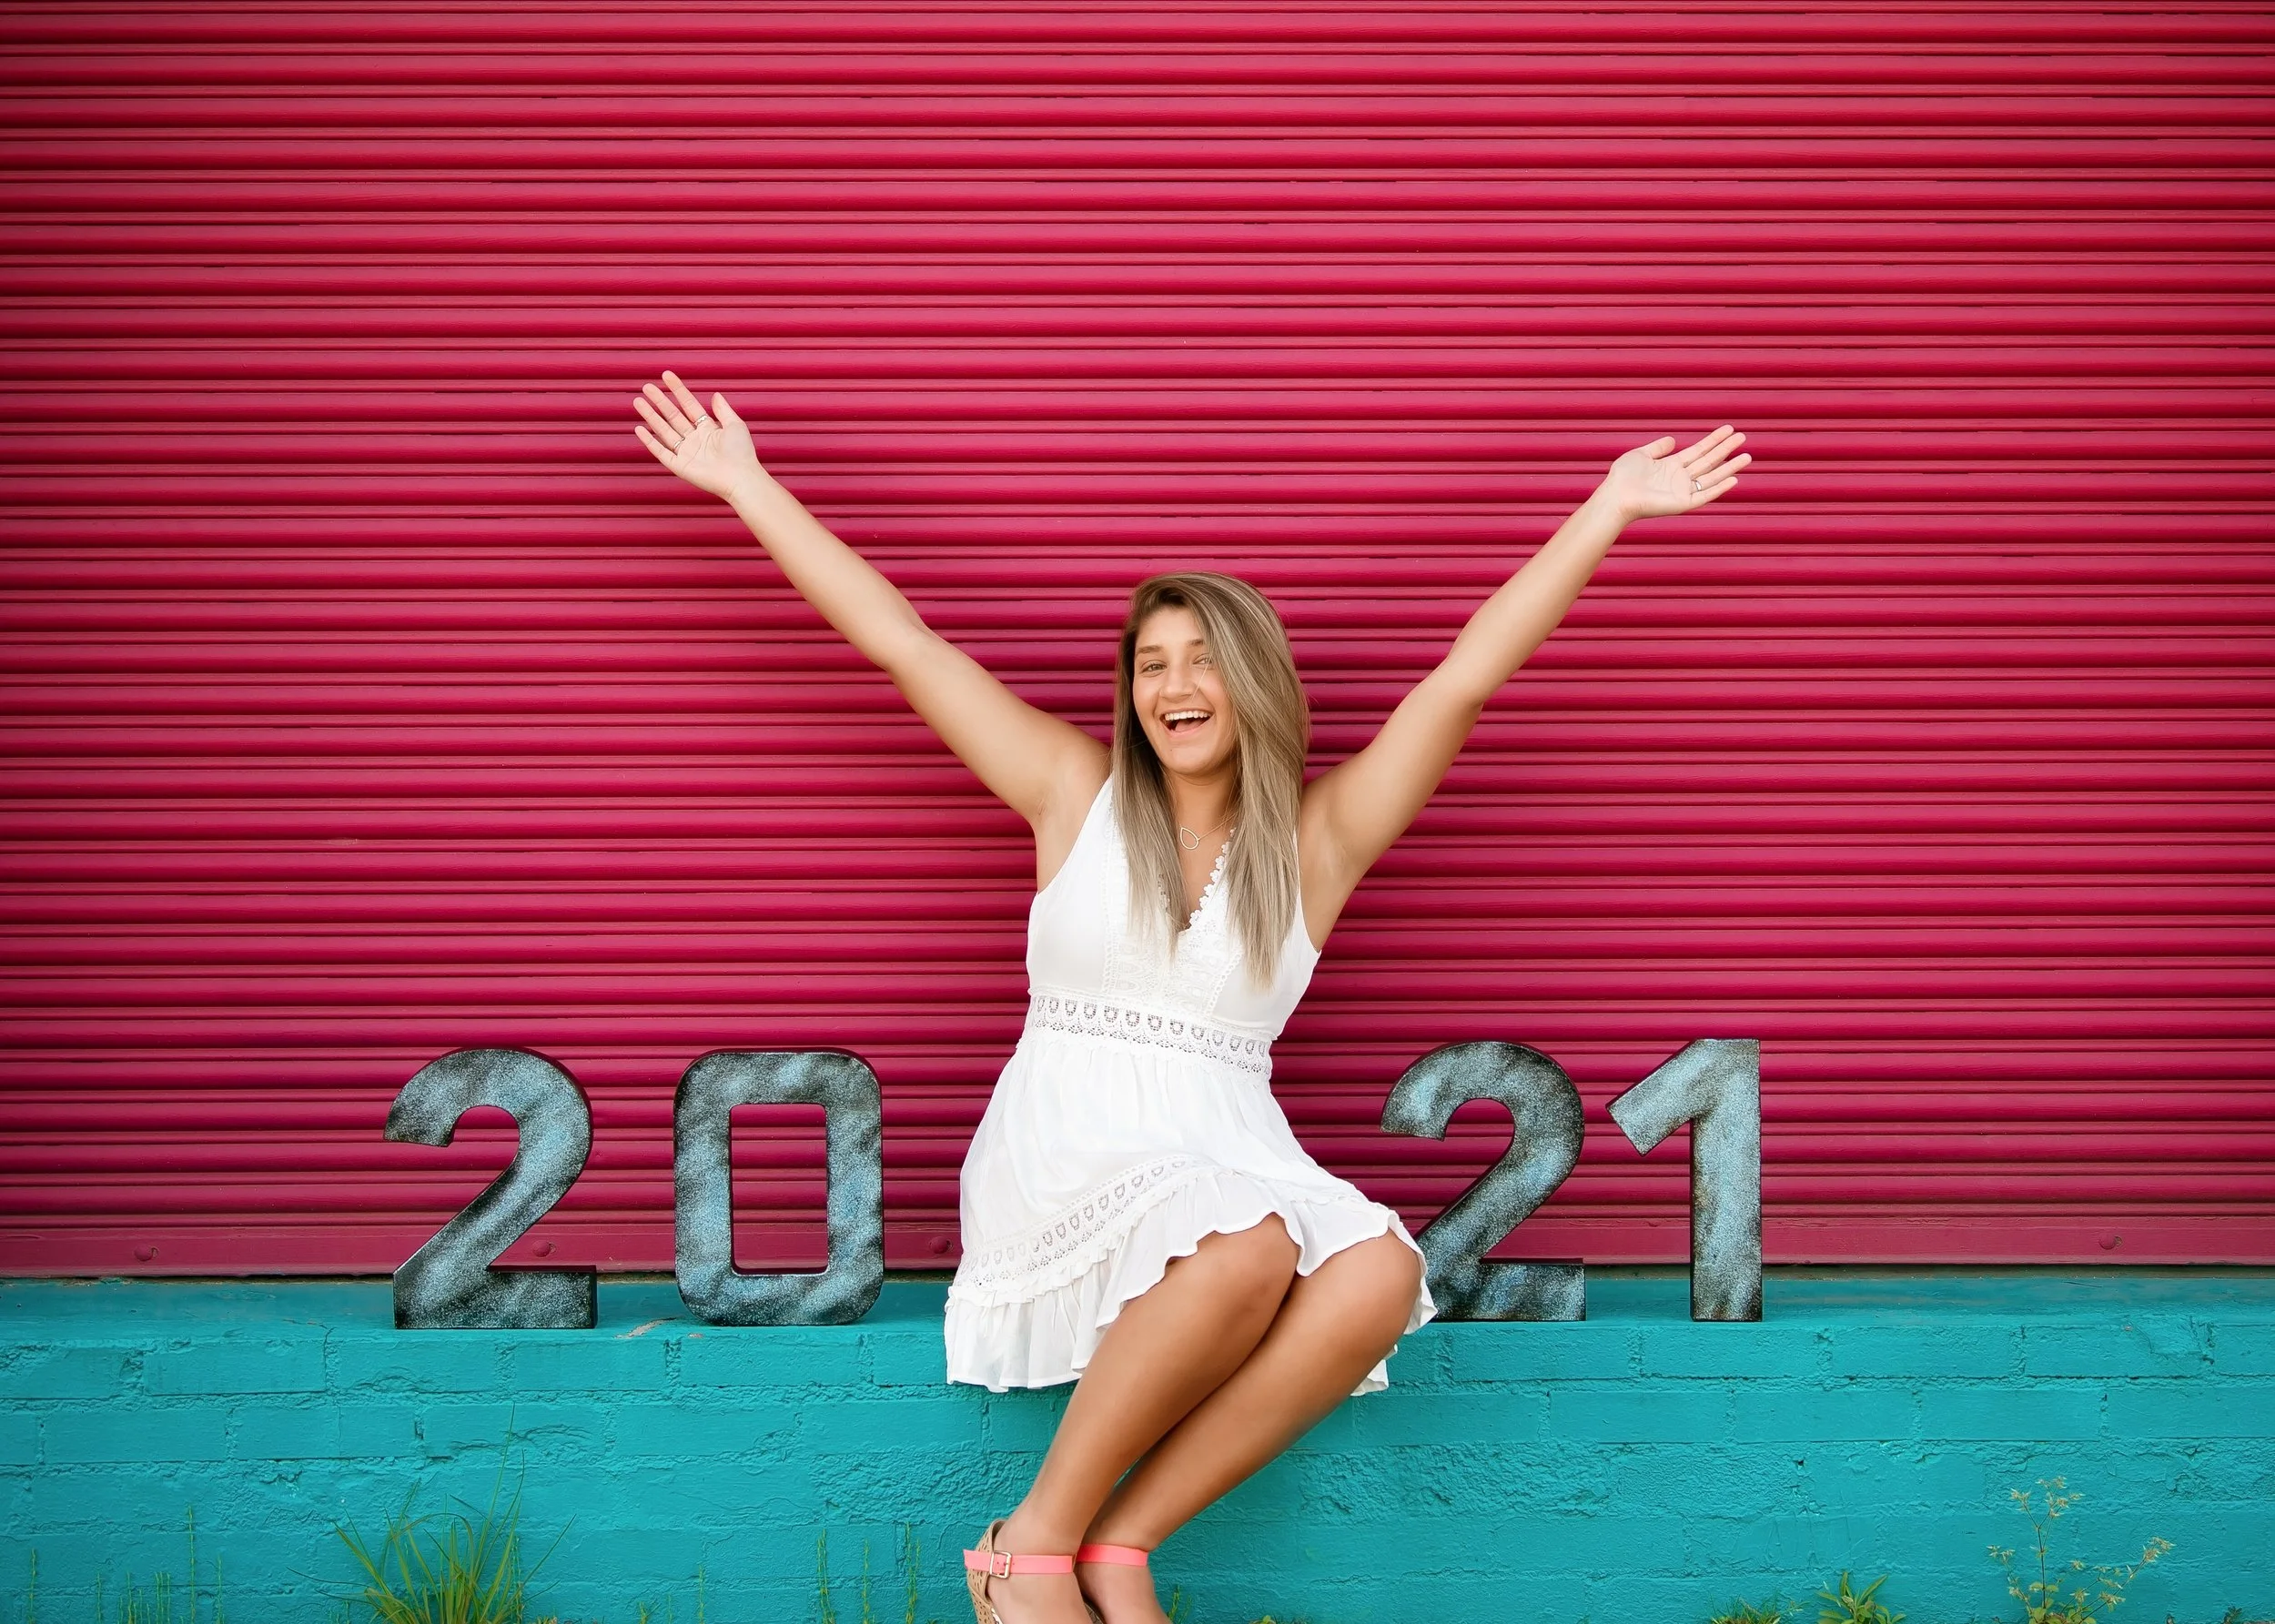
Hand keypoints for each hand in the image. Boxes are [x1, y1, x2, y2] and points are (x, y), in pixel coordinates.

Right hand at [632, 370, 763, 500]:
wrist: (740, 478)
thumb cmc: (742, 453)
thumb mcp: (735, 425)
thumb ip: (723, 410)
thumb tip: (715, 395)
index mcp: (707, 429)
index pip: (688, 405)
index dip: (678, 390)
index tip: (667, 376)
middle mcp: (694, 439)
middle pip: (673, 416)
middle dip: (660, 401)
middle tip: (647, 387)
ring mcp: (686, 453)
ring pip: (664, 430)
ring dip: (651, 416)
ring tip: (638, 401)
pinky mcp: (679, 466)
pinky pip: (661, 452)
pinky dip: (650, 441)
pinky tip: (639, 429)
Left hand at [1598, 425, 1749, 522]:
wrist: (1616, 496)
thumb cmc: (1622, 477)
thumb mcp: (1641, 454)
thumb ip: (1658, 447)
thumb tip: (1673, 440)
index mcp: (1671, 466)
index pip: (1699, 450)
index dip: (1714, 440)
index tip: (1729, 429)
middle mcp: (1680, 478)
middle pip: (1709, 461)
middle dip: (1726, 449)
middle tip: (1743, 437)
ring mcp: (1682, 491)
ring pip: (1712, 477)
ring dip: (1729, 467)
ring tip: (1746, 456)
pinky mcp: (1682, 504)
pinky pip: (1705, 496)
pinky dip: (1720, 488)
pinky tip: (1734, 478)